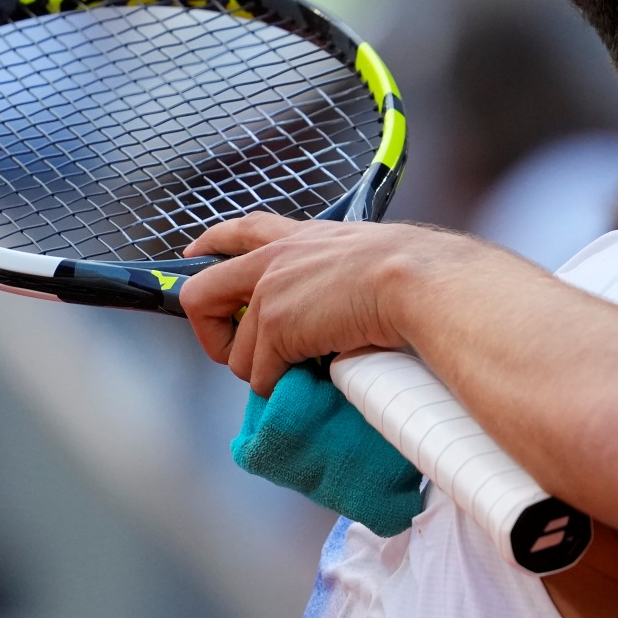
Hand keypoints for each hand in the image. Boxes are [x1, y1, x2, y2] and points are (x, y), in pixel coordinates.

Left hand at [179, 212, 445, 390]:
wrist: (421, 281)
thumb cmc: (416, 272)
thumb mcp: (370, 257)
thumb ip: (342, 276)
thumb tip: (346, 312)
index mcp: (302, 237)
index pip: (243, 231)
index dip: (212, 244)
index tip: (196, 254)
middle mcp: (275, 260)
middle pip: (202, 292)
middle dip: (212, 333)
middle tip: (238, 350)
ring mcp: (270, 294)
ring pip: (238, 355)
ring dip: (265, 371)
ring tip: (302, 372)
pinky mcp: (277, 328)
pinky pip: (262, 376)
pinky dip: (284, 387)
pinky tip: (311, 380)